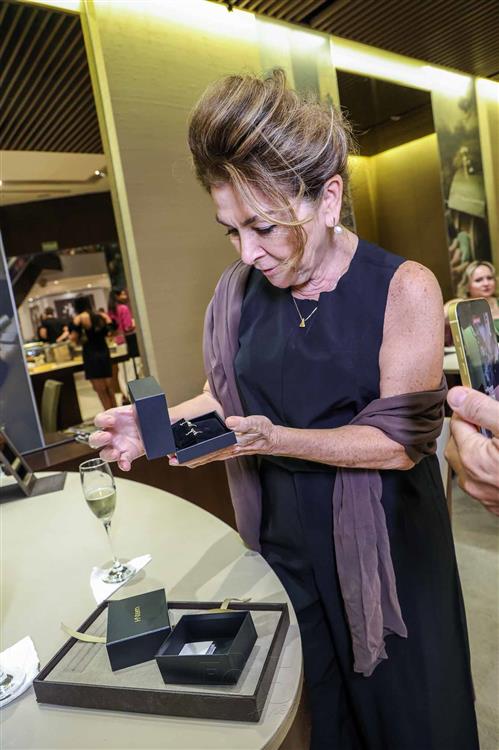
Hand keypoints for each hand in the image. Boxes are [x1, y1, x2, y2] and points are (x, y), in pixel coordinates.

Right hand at [89, 406, 143, 470]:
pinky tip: (126, 465)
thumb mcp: (136, 409)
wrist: (152, 426)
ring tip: (115, 454)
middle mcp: (110, 435)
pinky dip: (123, 464)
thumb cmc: (140, 416)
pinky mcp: (126, 455)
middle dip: (99, 439)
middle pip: (95, 439)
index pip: (99, 420)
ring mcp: (116, 446)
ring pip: (105, 453)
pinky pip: (122, 462)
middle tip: (107, 437)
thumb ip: (134, 409)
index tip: (111, 420)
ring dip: (108, 454)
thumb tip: (137, 408)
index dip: (102, 420)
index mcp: (110, 421)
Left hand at [168, 414, 277, 468]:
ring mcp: (226, 452)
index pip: (206, 452)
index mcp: (229, 445)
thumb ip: (243, 423)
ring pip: (205, 458)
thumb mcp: (256, 423)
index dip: (192, 455)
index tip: (178, 456)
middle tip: (170, 460)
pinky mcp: (228, 450)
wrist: (272, 439)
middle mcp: (226, 451)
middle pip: (202, 457)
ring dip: (191, 460)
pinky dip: (200, 457)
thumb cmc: (264, 431)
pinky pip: (210, 455)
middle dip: (186, 460)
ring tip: (176, 460)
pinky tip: (193, 456)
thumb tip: (229, 422)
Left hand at [446, 387, 498, 514]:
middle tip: (488, 420)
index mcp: (473, 458)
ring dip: (477, 450)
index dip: (469, 410)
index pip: (456, 423)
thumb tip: (457, 397)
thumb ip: (482, 410)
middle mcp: (475, 481)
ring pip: (469, 466)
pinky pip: (484, 482)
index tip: (481, 404)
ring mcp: (486, 496)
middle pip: (458, 446)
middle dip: (469, 430)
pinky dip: (489, 469)